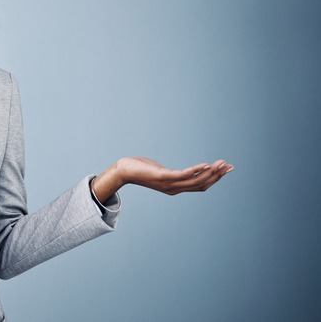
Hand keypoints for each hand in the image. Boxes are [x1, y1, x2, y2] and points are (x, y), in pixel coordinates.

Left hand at [93, 157, 233, 200]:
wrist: (124, 171)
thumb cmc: (140, 169)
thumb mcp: (160, 171)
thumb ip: (171, 172)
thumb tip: (177, 170)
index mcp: (175, 188)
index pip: (200, 186)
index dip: (215, 179)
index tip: (226, 169)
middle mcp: (174, 188)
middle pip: (201, 184)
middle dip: (217, 175)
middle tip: (229, 166)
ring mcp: (169, 184)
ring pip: (195, 181)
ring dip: (210, 172)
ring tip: (221, 164)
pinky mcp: (163, 177)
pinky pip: (183, 175)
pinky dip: (195, 170)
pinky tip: (205, 164)